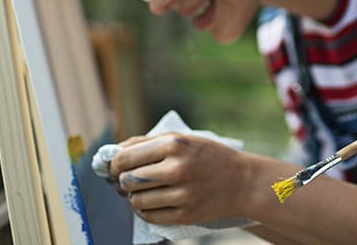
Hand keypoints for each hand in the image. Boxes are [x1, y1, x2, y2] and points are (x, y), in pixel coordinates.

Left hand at [109, 132, 249, 224]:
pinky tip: (152, 203)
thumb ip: (148, 143)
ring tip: (142, 192)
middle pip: (127, 180)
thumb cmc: (209, 156)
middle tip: (127, 180)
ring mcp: (182, 193)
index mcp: (174, 144)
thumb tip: (114, 153)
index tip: (113, 168)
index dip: (113, 165)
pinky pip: (150, 216)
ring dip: (134, 197)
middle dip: (122, 181)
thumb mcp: (183, 139)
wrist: (243, 182)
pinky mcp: (186, 214)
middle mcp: (177, 168)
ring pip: (136, 200)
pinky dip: (145, 211)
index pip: (125, 158)